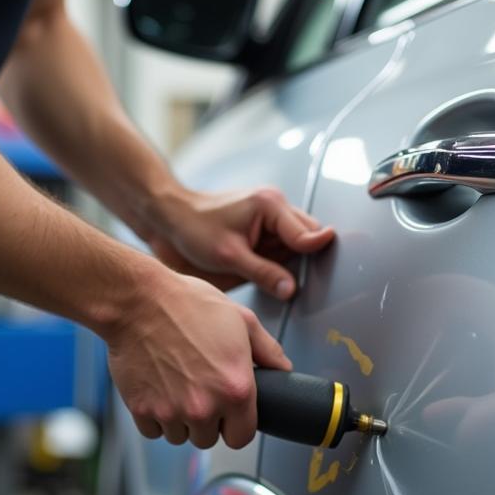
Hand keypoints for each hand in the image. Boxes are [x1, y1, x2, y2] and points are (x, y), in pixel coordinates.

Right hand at [107, 263, 290, 448]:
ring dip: (179, 419)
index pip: (241, 437)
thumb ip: (268, 350)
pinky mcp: (142, 409)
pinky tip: (157, 388)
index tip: (228, 413)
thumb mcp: (241, 319)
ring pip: (179, 436)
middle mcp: (204, 406)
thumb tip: (283, 369)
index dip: (235, 425)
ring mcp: (171, 411)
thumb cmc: (188, 304)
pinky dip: (154, 416)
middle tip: (199, 389)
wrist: (138, 300)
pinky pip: (152, 431)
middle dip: (206, 420)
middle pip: (208, 439)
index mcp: (235, 389)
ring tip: (177, 384)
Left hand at [149, 187, 334, 298]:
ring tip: (286, 281)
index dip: (315, 255)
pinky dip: (282, 262)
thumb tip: (292, 290)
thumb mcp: (229, 256)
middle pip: (309, 235)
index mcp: (270, 205)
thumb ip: (264, 273)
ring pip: (299, 243)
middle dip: (308, 258)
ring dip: (295, 262)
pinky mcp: (263, 231)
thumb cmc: (194, 229)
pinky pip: (283, 249)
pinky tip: (274, 277)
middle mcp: (276, 207)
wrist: (169, 219)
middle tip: (307, 283)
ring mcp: (271, 219)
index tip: (325, 276)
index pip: (306, 234)